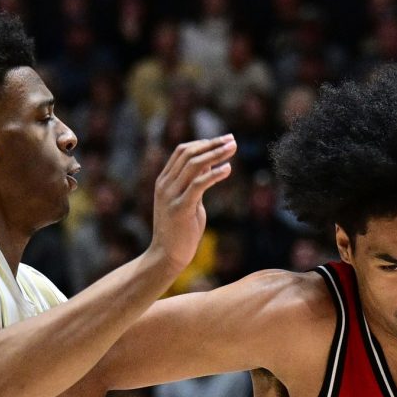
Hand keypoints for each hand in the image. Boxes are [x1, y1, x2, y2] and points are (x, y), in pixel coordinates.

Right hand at [149, 134, 234, 272]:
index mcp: (164, 181)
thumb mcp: (187, 201)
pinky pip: (198, 185)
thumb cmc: (180, 231)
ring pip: (194, 165)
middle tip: (232, 139)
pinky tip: (228, 169)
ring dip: (216, 154)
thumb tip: (209, 166)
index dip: (203, 142)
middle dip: (212, 144)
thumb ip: (194, 184)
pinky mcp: (181, 208)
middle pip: (189, 153)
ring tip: (233, 148)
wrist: (166, 256)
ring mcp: (171, 196)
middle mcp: (165, 185)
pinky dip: (214, 174)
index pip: (182, 151)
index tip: (222, 140)